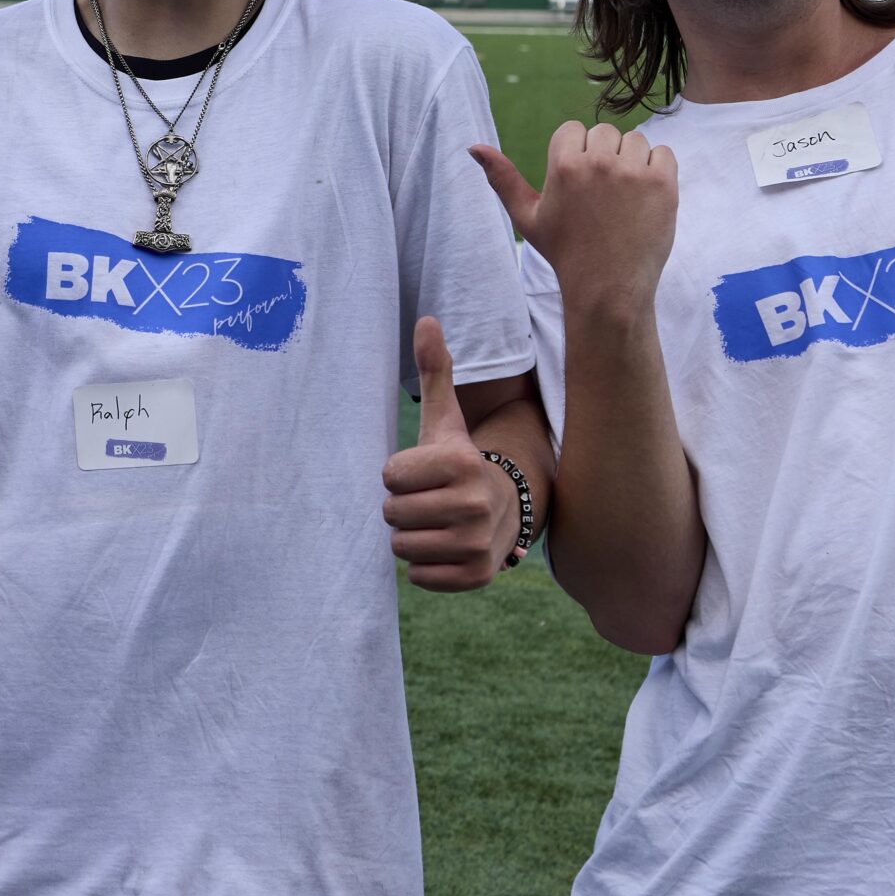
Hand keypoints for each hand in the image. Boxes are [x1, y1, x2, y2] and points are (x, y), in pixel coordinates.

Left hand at [380, 317, 514, 592]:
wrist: (505, 507)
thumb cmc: (459, 463)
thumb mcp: (445, 419)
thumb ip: (435, 371)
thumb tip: (425, 319)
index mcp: (460, 463)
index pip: (389, 476)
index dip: (399, 475)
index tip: (423, 472)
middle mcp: (473, 504)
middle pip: (392, 515)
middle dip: (403, 507)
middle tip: (429, 500)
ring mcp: (477, 543)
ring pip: (401, 548)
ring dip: (411, 537)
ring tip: (436, 522)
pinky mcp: (476, 575)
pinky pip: (419, 576)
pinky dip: (425, 567)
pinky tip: (445, 547)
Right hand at [473, 123, 677, 313]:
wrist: (608, 289)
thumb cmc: (565, 252)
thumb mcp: (527, 217)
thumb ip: (502, 179)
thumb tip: (474, 147)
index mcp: (563, 166)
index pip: (572, 130)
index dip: (575, 155)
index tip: (579, 186)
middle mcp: (598, 163)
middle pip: (605, 132)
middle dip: (604, 156)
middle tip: (602, 195)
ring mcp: (633, 173)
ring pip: (635, 140)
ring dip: (631, 162)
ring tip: (624, 198)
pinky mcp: (663, 185)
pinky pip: (663, 153)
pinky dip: (657, 169)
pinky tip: (644, 197)